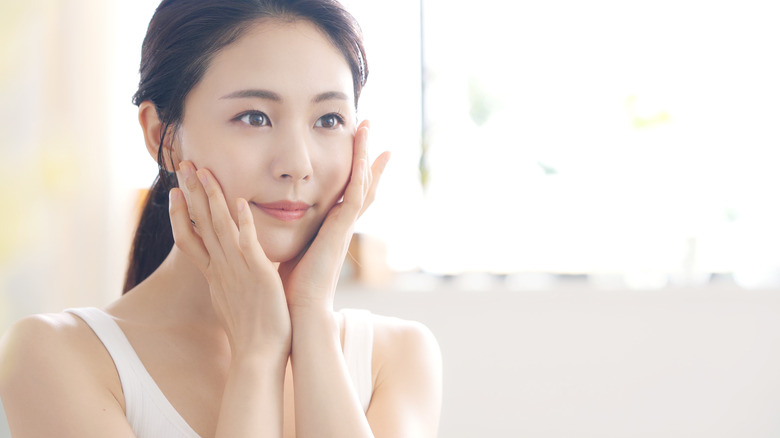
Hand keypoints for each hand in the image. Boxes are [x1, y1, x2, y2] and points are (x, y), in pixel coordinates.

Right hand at [168, 161, 290, 358]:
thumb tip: (225, 277)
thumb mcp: (232, 301)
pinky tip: (239, 201)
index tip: (174, 192)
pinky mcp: (258, 274)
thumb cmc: (250, 332)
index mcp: (214, 275)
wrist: (258, 356)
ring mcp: (236, 270)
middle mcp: (220, 268)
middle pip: (199, 224)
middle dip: (190, 193)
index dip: (181, 213)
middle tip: (183, 165)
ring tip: (203, 172)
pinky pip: (247, 243)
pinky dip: (242, 222)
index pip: (190, 237)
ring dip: (211, 198)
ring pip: (218, 227)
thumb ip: (228, 283)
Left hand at [279, 120, 389, 314]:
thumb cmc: (291, 288)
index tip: (358, 146)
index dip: (353, 169)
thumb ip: (290, 234)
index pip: (346, 192)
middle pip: (360, 182)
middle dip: (365, 153)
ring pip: (360, 183)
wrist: (299, 313)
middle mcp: (341, 225)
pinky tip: (361, 158)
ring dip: (364, 154)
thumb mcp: (292, 251)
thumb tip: (272, 220)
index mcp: (330, 228)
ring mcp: (343, 229)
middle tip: (369, 126)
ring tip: (367, 128)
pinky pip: (353, 200)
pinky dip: (360, 178)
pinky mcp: (340, 234)